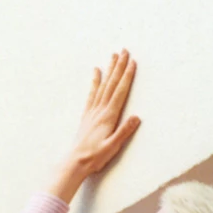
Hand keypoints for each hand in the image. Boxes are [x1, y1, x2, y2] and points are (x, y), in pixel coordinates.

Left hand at [46, 51, 140, 204]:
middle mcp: (100, 110)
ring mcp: (92, 111)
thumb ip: (124, 131)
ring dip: (109, 69)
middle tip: (124, 50)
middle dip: (119, 66)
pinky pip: (92, 93)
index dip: (127, 76)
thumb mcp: (113, 147)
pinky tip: (96, 71)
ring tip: (113, 55)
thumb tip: (136, 117)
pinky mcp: (87, 114)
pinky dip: (95, 81)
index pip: (120, 92)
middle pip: (112, 84)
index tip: (132, 62)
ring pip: (103, 85)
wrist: (75, 162)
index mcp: (108, 116)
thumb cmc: (95, 157)